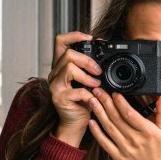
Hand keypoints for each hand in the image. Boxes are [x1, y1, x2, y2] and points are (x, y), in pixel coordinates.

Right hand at [47, 31, 102, 146]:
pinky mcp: (59, 98)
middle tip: (99, 71)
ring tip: (97, 85)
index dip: (74, 35)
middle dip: (87, 60)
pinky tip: (93, 98)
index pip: (60, 42)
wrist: (75, 123)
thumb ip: (92, 69)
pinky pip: (75, 90)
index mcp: (61, 66)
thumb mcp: (88, 81)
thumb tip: (105, 54)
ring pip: (69, 68)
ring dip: (87, 76)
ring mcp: (55, 86)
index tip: (90, 38)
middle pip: (68, 54)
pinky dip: (88, 94)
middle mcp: (55, 74)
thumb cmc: (83, 102)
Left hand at [86, 89, 160, 159]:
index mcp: (148, 132)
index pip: (131, 114)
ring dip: (99, 113)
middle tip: (98, 91)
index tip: (115, 92)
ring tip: (92, 101)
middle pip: (117, 118)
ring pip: (109, 128)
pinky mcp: (118, 157)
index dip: (121, 102)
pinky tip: (92, 122)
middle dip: (106, 103)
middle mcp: (136, 140)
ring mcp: (125, 149)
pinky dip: (97, 133)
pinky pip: (105, 143)